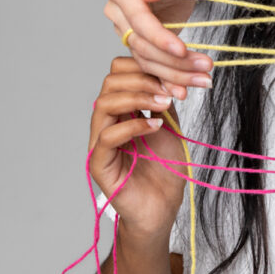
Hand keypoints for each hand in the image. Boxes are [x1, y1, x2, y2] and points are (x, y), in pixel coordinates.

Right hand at [89, 57, 185, 236]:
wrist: (163, 207)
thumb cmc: (165, 168)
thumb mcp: (170, 124)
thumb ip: (164, 99)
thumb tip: (169, 73)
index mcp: (122, 110)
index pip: (120, 72)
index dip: (144, 66)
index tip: (175, 72)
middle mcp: (107, 122)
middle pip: (110, 83)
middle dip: (142, 79)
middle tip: (169, 89)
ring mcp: (100, 142)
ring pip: (104, 104)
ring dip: (138, 98)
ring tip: (164, 104)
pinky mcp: (99, 164)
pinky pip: (108, 136)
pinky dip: (133, 126)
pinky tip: (156, 126)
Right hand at [104, 0, 212, 98]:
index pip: (139, 20)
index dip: (159, 37)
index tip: (182, 49)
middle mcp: (117, 12)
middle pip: (142, 44)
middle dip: (173, 61)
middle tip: (204, 68)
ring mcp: (126, 30)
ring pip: (146, 60)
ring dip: (175, 74)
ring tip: (203, 80)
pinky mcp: (139, 43)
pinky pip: (150, 65)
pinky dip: (167, 79)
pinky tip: (182, 91)